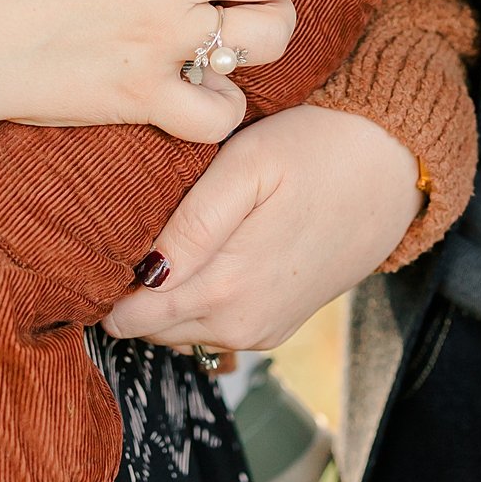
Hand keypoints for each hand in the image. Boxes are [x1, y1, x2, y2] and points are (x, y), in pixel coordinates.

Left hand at [104, 107, 421, 351]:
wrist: (393, 169)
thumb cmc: (316, 150)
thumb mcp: (249, 166)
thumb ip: (195, 223)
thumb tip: (146, 273)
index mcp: (227, 287)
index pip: (132, 316)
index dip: (103, 285)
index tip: (87, 248)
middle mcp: (241, 324)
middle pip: (151, 329)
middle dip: (126, 294)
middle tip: (112, 237)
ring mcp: (261, 330)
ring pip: (180, 331)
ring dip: (159, 300)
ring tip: (151, 243)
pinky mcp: (277, 325)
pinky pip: (213, 327)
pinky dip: (192, 303)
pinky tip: (194, 258)